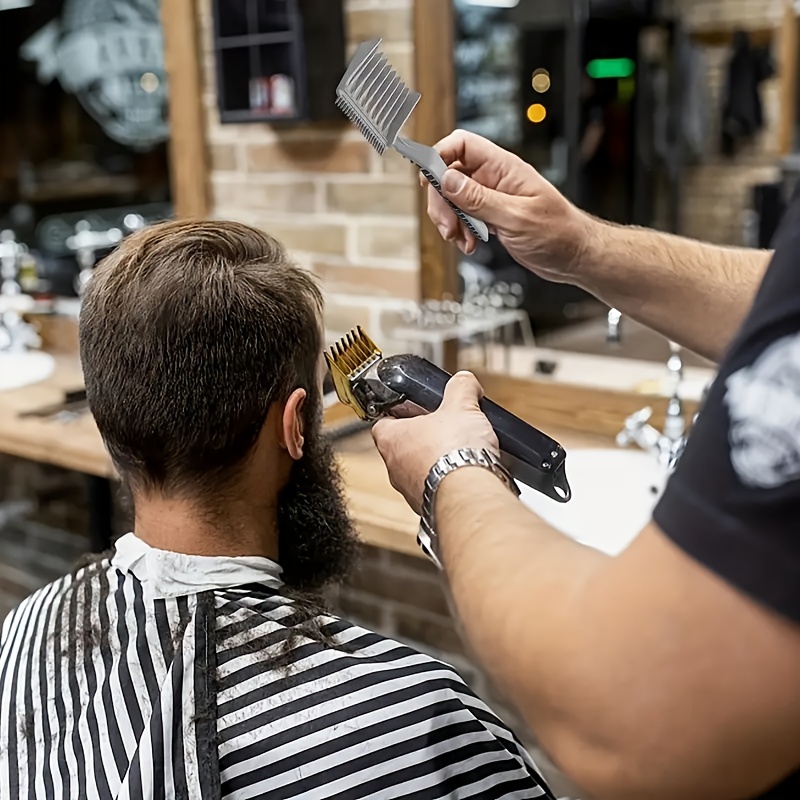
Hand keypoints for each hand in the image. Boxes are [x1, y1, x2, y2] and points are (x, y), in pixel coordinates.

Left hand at [372, 372, 498, 514]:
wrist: (470, 494)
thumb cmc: (455, 453)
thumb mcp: (461, 406)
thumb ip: (460, 388)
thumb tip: (464, 382)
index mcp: (391, 439)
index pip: (382, 420)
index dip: (398, 412)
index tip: (412, 408)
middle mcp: (395, 468)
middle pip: (403, 446)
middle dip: (424, 437)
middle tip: (443, 427)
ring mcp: (411, 490)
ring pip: (419, 470)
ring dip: (437, 460)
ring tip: (460, 450)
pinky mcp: (430, 506)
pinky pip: (436, 488)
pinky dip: (450, 480)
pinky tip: (467, 472)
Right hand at [424, 129, 593, 282]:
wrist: (576, 256)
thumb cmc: (559, 234)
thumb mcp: (516, 217)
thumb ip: (479, 199)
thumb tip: (447, 179)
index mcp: (504, 168)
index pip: (462, 145)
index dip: (440, 156)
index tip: (428, 180)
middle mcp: (495, 179)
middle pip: (450, 175)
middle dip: (442, 201)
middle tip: (447, 226)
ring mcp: (492, 197)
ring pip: (454, 198)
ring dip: (450, 220)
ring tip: (460, 240)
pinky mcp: (492, 216)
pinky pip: (465, 217)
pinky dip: (461, 231)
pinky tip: (470, 244)